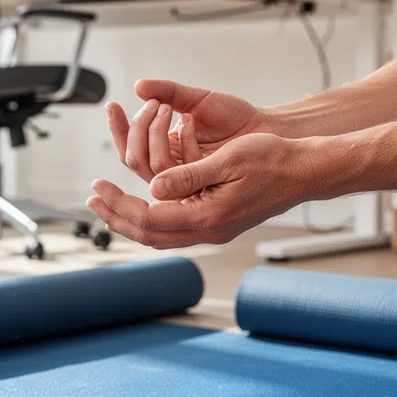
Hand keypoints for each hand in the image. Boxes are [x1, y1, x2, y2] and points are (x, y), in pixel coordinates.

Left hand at [87, 134, 316, 248]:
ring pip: (160, 236)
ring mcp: (213, 231)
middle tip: (93, 199)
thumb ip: (187, 176)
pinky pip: (174, 231)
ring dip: (131, 221)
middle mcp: (208, 230)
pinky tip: (142, 205)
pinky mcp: (217, 224)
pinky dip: (151, 220)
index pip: (148, 218)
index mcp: (208, 216)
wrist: (303, 171)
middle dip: (116, 217)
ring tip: (108, 204)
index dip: (118, 204)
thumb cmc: (272, 160)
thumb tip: (151, 188)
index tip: (98, 187)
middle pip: (149, 235)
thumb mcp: (228, 160)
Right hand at [106, 79, 277, 182]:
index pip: (129, 148)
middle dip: (135, 130)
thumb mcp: (197, 98)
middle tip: (151, 104)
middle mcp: (172, 167)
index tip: (112, 106)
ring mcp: (187, 178)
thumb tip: (139, 87)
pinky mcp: (203, 184)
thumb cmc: (235, 116)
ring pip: (152, 167)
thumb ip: (168, 91)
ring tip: (166, 106)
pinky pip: (179, 169)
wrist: (266, 129)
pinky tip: (190, 119)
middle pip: (134, 160)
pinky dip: (181, 138)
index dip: (118, 129)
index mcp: (164, 150)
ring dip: (154, 132)